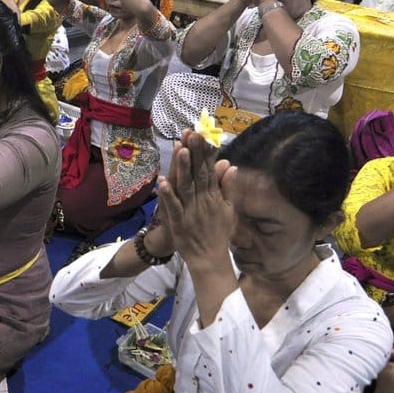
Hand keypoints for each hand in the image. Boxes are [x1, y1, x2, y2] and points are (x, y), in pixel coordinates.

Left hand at [158, 130, 234, 264]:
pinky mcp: (180, 223)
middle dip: (195, 153)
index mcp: (214, 196)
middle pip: (199, 173)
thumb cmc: (218, 233)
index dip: (206, 151)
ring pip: (186, 186)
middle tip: (192, 133)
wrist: (210, 259)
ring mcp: (191, 211)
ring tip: (180, 150)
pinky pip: (174, 207)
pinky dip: (168, 195)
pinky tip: (162, 181)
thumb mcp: (228, 209)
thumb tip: (231, 165)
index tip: (203, 133)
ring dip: (183, 169)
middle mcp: (204, 201)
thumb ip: (228, 187)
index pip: (210, 169)